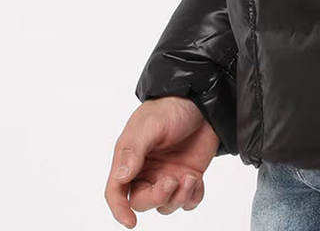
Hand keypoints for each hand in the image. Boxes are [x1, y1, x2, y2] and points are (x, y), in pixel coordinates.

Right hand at [105, 96, 219, 227]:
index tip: (130, 222)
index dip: (119, 209)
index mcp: (130, 158)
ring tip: (190, 178)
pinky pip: (187, 200)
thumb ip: (134, 149)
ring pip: (166, 205)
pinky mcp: (188, 176)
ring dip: (177, 198)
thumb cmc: (171, 107)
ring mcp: (168, 174)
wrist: (202, 100)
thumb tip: (121, 176)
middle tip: (172, 181)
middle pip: (142, 201)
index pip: (116, 191)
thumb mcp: (150, 125)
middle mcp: (147, 170)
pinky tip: (197, 181)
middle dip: (156, 198)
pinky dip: (192, 197)